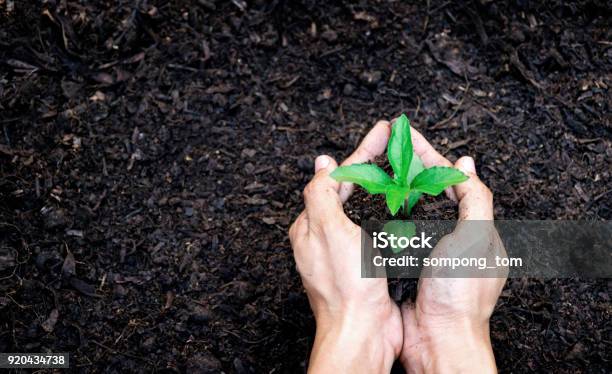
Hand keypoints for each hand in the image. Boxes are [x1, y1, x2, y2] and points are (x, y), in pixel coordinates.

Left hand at [289, 121, 401, 372]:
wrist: (363, 332)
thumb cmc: (346, 286)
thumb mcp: (328, 230)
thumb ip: (321, 193)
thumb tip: (322, 162)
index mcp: (311, 225)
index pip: (335, 177)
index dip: (361, 151)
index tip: (384, 131)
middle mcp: (323, 237)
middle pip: (347, 189)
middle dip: (370, 164)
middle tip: (393, 143)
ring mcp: (342, 252)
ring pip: (360, 208)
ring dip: (378, 187)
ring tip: (396, 168)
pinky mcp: (360, 267)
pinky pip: (372, 230)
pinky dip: (386, 213)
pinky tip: (396, 209)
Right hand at [399, 127, 506, 372]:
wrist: (438, 337)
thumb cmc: (460, 293)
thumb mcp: (475, 239)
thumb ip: (474, 200)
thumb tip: (466, 164)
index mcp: (474, 229)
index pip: (450, 181)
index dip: (428, 155)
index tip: (406, 136)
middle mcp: (453, 238)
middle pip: (431, 192)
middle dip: (411, 167)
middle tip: (388, 146)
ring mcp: (430, 252)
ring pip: (412, 210)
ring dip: (396, 188)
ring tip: (379, 167)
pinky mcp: (409, 265)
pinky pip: (397, 233)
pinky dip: (386, 216)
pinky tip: (373, 206)